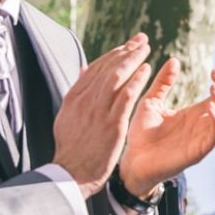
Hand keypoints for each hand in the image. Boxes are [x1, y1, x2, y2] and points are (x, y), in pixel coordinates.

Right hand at [53, 34, 152, 197]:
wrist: (71, 174)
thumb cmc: (71, 149)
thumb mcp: (67, 117)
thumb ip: (77, 92)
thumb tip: (83, 70)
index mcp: (74, 98)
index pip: (96, 67)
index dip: (114, 53)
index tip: (128, 44)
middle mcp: (85, 100)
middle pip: (107, 67)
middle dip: (126, 50)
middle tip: (141, 40)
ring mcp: (98, 111)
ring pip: (116, 76)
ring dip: (133, 59)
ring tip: (146, 48)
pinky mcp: (112, 124)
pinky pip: (126, 96)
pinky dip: (136, 80)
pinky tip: (147, 69)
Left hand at [119, 61, 214, 197]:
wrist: (131, 161)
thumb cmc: (141, 134)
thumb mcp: (151, 101)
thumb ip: (163, 83)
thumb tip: (174, 60)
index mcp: (196, 114)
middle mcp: (203, 126)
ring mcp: (203, 139)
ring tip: (214, 87)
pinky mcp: (199, 151)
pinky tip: (208, 106)